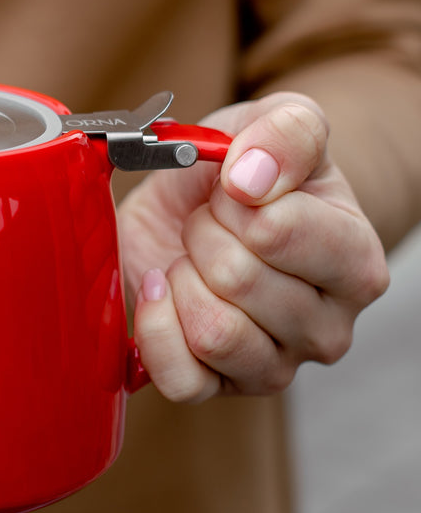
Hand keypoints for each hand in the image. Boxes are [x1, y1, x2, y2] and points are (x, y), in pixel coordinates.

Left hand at [119, 93, 388, 401]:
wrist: (193, 209)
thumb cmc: (243, 173)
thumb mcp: (272, 124)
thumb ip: (287, 130)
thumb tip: (253, 176)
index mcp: (356, 263)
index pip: (278, 233)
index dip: (233, 200)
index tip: (232, 189)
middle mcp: (328, 328)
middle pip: (238, 281)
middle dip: (203, 234)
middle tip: (207, 223)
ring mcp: (273, 366)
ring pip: (213, 331)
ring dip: (183, 278)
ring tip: (192, 258)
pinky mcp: (216, 388)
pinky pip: (179, 377)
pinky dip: (155, 327)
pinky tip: (161, 291)